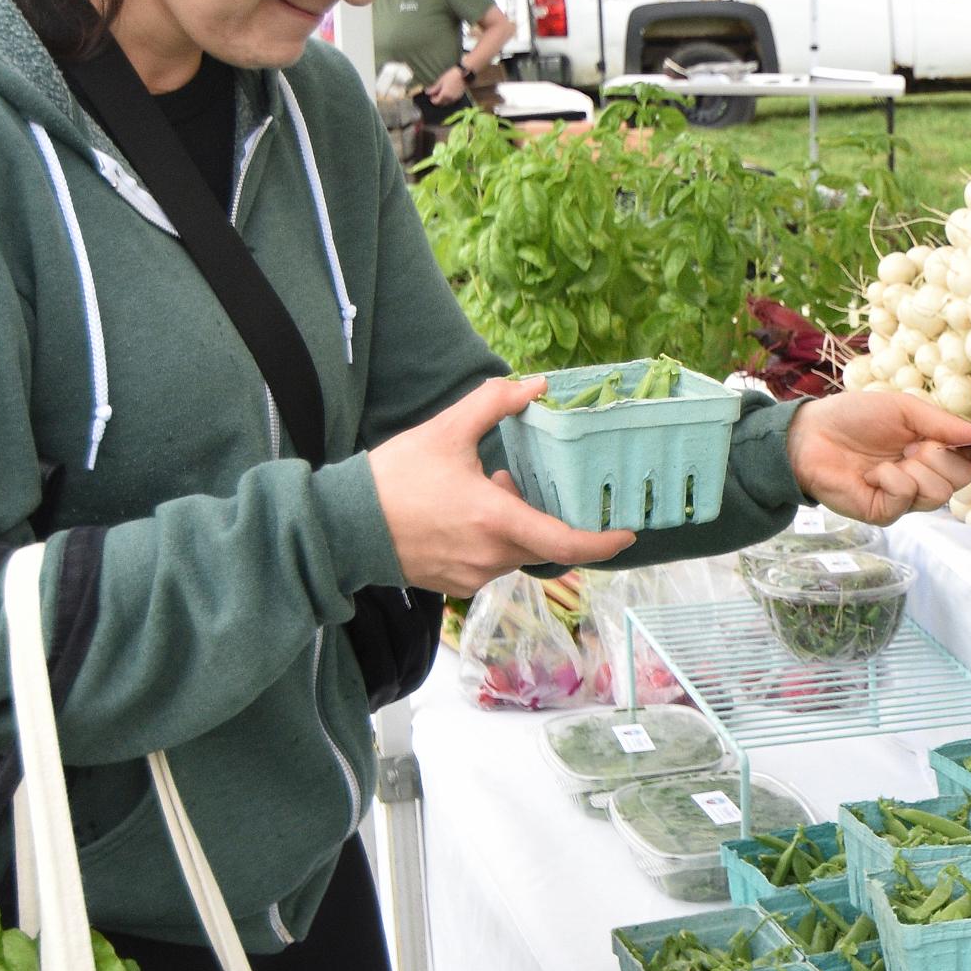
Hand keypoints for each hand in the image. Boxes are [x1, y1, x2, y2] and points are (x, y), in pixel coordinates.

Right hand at [368, 378, 635, 595]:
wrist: (343, 525)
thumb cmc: (394, 478)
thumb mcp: (445, 431)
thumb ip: (494, 403)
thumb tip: (536, 384)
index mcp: (495, 522)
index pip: (566, 543)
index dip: (603, 542)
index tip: (627, 534)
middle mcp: (490, 556)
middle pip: (542, 543)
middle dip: (542, 514)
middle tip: (516, 482)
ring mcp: (473, 576)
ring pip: (516, 552)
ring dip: (513, 524)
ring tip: (483, 489)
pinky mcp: (456, 586)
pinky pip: (491, 563)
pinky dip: (492, 540)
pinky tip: (465, 514)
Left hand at [431, 65, 467, 103]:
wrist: (463, 74)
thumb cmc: (452, 76)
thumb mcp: (441, 81)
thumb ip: (434, 88)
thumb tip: (428, 92)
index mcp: (444, 95)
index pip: (436, 102)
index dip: (432, 99)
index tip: (431, 96)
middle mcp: (450, 98)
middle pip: (442, 104)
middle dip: (438, 100)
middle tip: (436, 94)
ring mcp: (455, 98)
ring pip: (447, 103)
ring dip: (443, 100)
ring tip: (442, 92)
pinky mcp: (459, 97)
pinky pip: (452, 101)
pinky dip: (448, 98)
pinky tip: (448, 92)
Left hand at [788, 391, 970, 523]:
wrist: (810, 435)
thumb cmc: (856, 417)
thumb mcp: (906, 410)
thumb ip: (946, 425)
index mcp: (932, 450)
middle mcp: (923, 477)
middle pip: (961, 479)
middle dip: (942, 457)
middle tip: (913, 445)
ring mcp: (904, 498)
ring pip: (939, 493)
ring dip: (917, 468)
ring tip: (892, 457)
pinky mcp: (885, 512)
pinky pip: (907, 499)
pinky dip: (893, 480)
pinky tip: (874, 474)